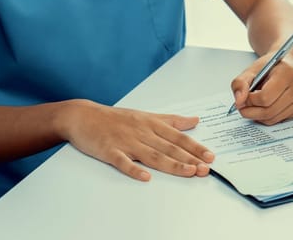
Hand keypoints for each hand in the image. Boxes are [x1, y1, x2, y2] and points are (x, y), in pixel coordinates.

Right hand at [57, 101, 214, 181]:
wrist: (82, 116)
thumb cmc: (116, 118)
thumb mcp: (146, 115)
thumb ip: (172, 120)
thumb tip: (195, 120)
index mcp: (151, 124)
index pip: (178, 137)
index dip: (195, 147)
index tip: (210, 156)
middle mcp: (142, 132)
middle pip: (169, 148)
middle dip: (189, 158)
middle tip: (205, 169)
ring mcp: (125, 142)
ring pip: (152, 155)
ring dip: (171, 164)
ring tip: (188, 172)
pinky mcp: (109, 151)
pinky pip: (123, 161)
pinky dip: (134, 169)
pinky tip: (145, 177)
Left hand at [230, 55, 292, 124]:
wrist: (289, 64)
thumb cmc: (272, 66)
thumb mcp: (252, 69)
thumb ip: (240, 83)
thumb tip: (239, 101)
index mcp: (288, 74)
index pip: (265, 97)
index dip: (249, 100)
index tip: (243, 97)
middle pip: (269, 111)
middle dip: (251, 111)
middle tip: (242, 107)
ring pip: (273, 119)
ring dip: (258, 116)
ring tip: (253, 106)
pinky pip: (279, 120)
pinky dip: (267, 117)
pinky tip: (265, 107)